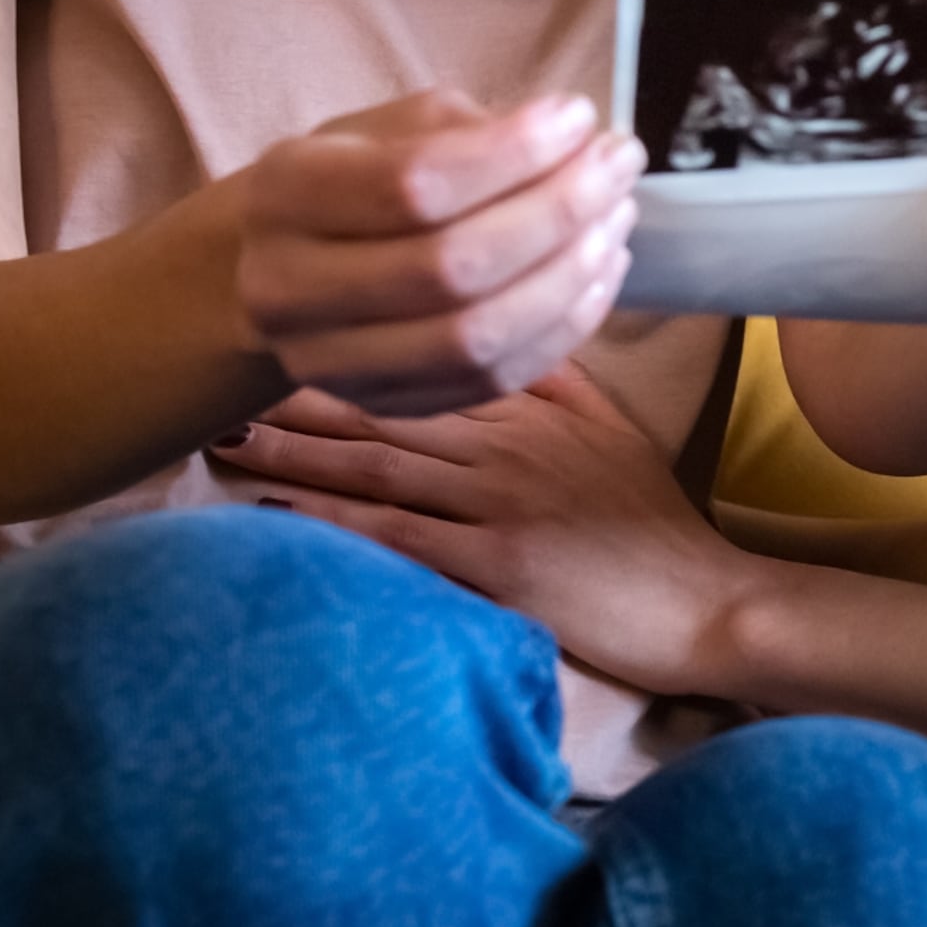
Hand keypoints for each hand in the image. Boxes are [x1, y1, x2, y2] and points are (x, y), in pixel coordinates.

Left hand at [210, 367, 740, 695]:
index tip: (290, 331)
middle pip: (388, 407)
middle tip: (226, 377)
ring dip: (298, 450)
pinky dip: (335, 518)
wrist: (700, 598)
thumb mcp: (616, 429)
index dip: (354, 347)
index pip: (430, 362)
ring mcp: (502, 501)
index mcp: (536, 407)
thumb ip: (558, 377)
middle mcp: (510, 444)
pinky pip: (400, 534)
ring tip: (229, 437)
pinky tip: (281, 509)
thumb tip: (501, 329)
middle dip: (301, 393)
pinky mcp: (498, 562)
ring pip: (382, 463)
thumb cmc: (655, 520)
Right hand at [232, 90, 643, 415]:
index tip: (580, 117)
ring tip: (618, 216)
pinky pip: (494, 381)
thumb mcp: (383, 128)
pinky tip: (601, 271)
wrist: (273, 273)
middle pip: (453, 266)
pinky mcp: (387, 404)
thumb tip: (571, 142)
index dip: (514, 152)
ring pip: (476, 338)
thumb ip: (465, 128)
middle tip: (620, 164)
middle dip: (560, 210)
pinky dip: (565, 326)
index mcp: (287, 195)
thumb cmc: (349, 181)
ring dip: (571, 274)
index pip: (414, 183)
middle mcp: (293, 289)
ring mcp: (335, 364)